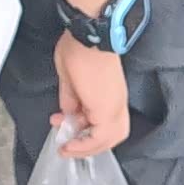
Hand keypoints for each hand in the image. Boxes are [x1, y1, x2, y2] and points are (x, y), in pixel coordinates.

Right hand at [51, 33, 130, 155]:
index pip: (104, 120)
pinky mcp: (106, 109)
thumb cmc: (81, 46)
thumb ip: (71, 98)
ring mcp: (114, 105)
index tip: (67, 130)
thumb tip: (67, 112)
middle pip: (112, 136)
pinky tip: (70, 144)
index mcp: (110, 92)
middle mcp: (116, 101)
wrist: (89, 35)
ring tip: (68, 149)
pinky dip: (85, 145)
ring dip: (86, 147)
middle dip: (89, 144)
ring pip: (108, 139)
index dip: (87, 130)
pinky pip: (99, 137)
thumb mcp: (70, 77)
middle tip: (71, 146)